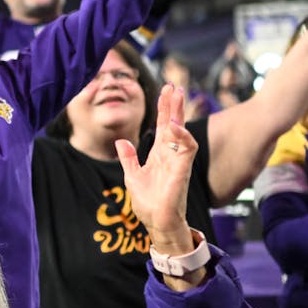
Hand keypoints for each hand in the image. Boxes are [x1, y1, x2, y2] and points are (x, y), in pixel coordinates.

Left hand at [115, 84, 195, 243]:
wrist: (156, 222)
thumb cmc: (148, 202)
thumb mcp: (132, 176)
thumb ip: (128, 158)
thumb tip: (121, 142)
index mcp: (159, 154)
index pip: (163, 126)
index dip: (164, 108)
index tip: (165, 90)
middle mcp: (170, 155)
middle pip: (174, 124)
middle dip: (173, 105)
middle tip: (174, 85)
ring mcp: (177, 162)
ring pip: (182, 132)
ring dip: (179, 115)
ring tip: (176, 97)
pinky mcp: (181, 171)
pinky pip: (187, 149)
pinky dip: (181, 136)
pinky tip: (174, 125)